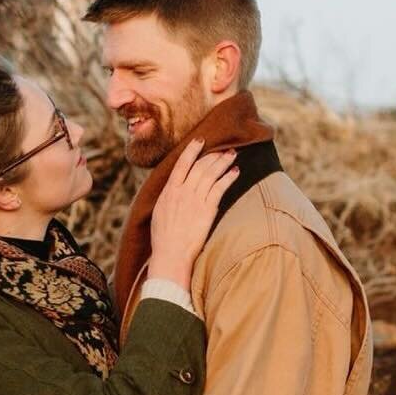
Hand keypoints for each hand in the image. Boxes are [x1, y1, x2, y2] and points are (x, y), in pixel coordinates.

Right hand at [149, 138, 239, 286]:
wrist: (170, 254)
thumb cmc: (163, 238)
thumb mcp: (160, 213)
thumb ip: (168, 198)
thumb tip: (173, 190)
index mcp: (169, 191)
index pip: (181, 164)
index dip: (191, 150)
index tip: (200, 141)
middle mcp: (182, 192)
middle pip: (199, 166)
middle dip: (213, 155)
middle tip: (224, 147)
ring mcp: (195, 200)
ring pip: (211, 174)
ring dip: (223, 162)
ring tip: (233, 154)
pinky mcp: (207, 209)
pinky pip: (220, 188)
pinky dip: (228, 178)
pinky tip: (235, 172)